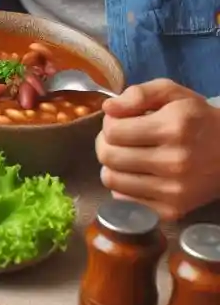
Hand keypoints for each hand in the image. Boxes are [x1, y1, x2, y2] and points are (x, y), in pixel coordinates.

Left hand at [96, 78, 219, 220]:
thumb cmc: (198, 119)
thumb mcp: (173, 93)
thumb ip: (138, 94)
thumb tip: (108, 108)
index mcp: (172, 128)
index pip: (113, 131)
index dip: (109, 123)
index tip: (118, 121)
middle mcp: (173, 162)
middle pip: (109, 156)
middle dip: (105, 143)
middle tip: (117, 139)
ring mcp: (174, 191)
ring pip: (112, 180)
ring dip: (111, 166)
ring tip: (125, 156)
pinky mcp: (173, 211)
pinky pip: (126, 202)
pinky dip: (123, 189)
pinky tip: (135, 176)